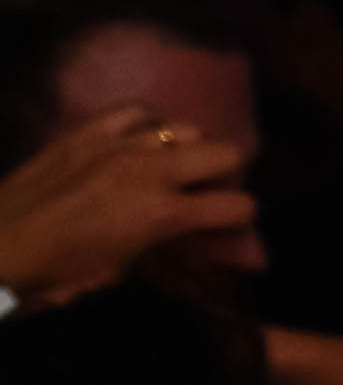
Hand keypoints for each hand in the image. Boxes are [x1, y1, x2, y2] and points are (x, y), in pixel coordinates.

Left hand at [0, 108, 252, 301]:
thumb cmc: (59, 273)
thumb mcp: (124, 270)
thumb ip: (170, 249)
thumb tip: (201, 249)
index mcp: (162, 213)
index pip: (238, 205)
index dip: (242, 220)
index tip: (229, 229)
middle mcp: (148, 169)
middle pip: (227, 152)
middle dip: (226, 176)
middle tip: (205, 194)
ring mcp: (116, 143)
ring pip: (185, 127)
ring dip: (187, 150)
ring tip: (168, 167)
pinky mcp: (86, 131)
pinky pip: (137, 111)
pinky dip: (147, 125)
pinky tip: (139, 141)